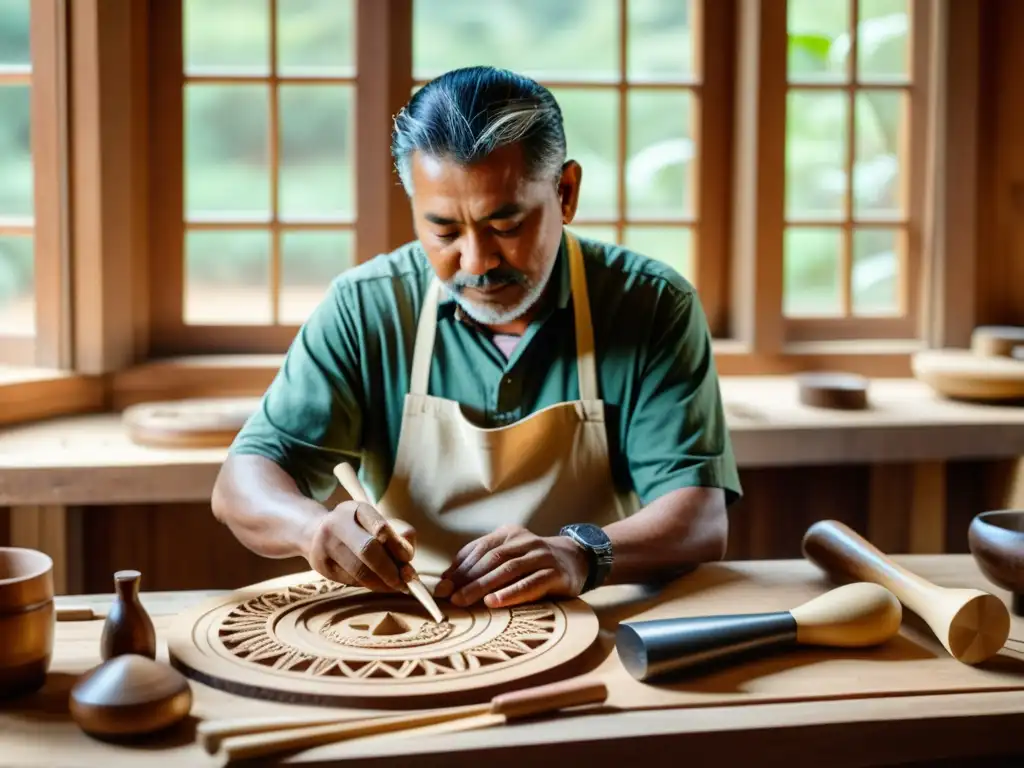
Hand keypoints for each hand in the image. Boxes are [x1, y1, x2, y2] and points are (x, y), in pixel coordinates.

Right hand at [307, 501, 417, 591]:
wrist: (314, 532)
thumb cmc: (357, 529)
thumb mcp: (375, 523)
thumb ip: (396, 536)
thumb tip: (407, 558)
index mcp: (356, 509)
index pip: (380, 527)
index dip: (397, 545)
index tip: (408, 558)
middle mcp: (337, 524)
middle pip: (367, 550)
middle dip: (389, 569)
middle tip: (403, 582)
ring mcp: (326, 545)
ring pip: (358, 570)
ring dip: (381, 583)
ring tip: (395, 586)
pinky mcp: (321, 566)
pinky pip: (350, 580)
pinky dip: (369, 585)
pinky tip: (379, 584)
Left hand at [433, 525, 587, 608]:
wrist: (577, 560)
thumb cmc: (534, 563)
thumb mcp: (510, 556)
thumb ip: (483, 563)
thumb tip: (447, 579)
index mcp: (509, 534)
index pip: (479, 548)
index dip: (459, 567)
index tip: (442, 585)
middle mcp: (525, 541)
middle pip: (491, 559)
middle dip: (467, 578)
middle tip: (448, 596)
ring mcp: (542, 556)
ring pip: (508, 570)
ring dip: (483, 586)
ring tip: (464, 600)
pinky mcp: (555, 573)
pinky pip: (530, 583)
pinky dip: (510, 593)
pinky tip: (494, 602)